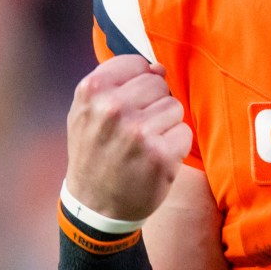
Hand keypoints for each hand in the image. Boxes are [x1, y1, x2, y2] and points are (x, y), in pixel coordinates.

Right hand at [66, 56, 192, 222]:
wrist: (94, 205)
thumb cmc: (93, 153)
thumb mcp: (87, 111)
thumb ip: (116, 83)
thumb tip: (158, 68)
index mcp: (92, 90)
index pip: (137, 64)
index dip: (138, 84)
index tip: (129, 104)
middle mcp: (113, 107)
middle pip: (159, 84)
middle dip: (153, 105)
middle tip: (136, 130)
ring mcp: (138, 132)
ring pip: (175, 107)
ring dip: (165, 126)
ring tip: (144, 145)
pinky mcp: (160, 155)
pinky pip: (184, 132)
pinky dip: (175, 146)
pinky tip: (155, 159)